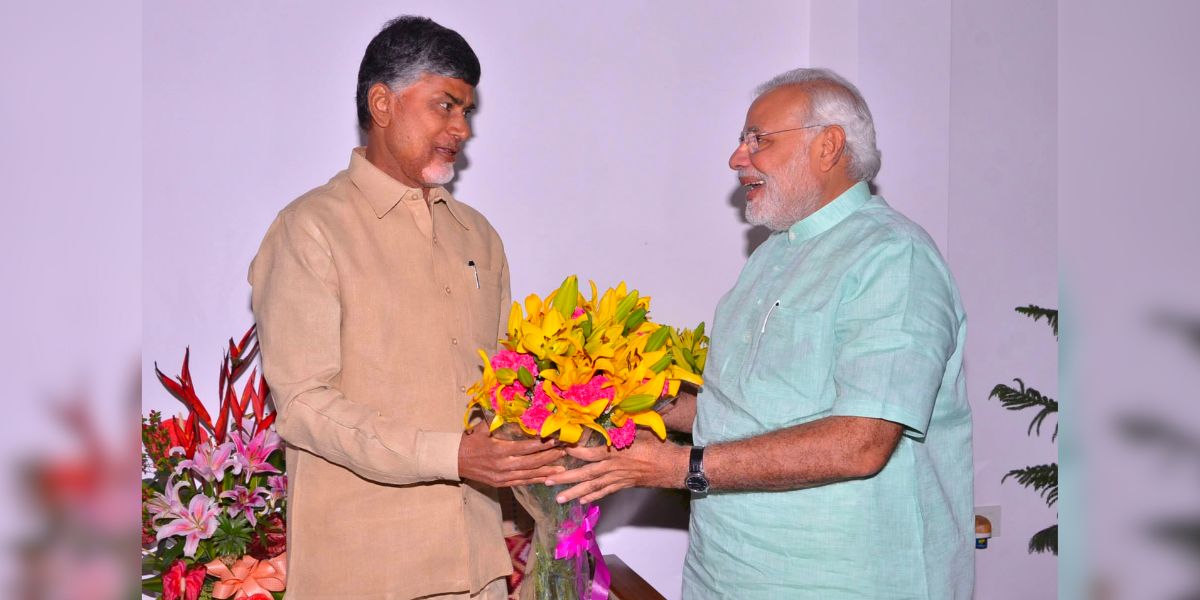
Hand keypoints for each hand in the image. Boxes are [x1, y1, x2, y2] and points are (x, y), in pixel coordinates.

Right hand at [457, 423, 566, 486]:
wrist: (454, 461)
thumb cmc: (469, 441)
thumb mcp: (482, 428)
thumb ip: (498, 419)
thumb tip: (513, 406)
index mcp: (499, 449)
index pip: (526, 447)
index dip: (543, 444)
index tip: (556, 439)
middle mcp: (503, 465)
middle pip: (532, 462)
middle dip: (549, 457)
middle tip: (564, 451)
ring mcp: (502, 477)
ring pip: (529, 474)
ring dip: (546, 471)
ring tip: (562, 468)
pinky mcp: (501, 484)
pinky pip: (522, 482)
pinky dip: (535, 480)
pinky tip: (547, 478)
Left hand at [544, 430, 688, 503]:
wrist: (673, 465)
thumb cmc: (657, 444)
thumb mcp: (638, 429)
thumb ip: (621, 425)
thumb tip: (608, 411)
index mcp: (614, 452)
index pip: (588, 453)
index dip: (572, 451)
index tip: (557, 449)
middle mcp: (613, 467)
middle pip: (585, 474)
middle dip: (565, 479)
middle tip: (547, 482)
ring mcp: (617, 478)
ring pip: (592, 487)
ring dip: (574, 493)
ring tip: (559, 499)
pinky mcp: (623, 485)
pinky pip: (605, 492)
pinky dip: (593, 496)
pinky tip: (582, 500)